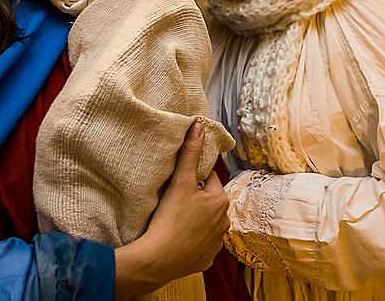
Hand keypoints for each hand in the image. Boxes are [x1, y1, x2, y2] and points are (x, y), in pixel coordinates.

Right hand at [114, 122, 229, 298]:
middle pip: (208, 201)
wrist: (159, 259)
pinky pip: (201, 244)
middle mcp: (225, 221)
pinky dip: (192, 240)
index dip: (191, 179)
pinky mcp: (207, 258)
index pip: (208, 179)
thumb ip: (190, 152)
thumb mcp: (180, 181)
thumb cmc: (171, 218)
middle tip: (174, 201)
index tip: (178, 184)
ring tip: (175, 220)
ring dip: (195, 219)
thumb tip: (199, 126)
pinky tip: (179, 238)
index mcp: (220, 200)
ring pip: (206, 222)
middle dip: (195, 199)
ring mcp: (217, 242)